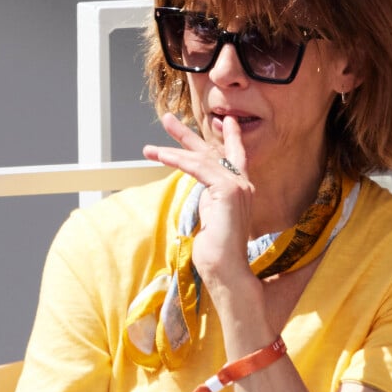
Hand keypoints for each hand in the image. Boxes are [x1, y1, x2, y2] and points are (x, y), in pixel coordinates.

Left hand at [143, 113, 254, 288]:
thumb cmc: (217, 254)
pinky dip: (177, 161)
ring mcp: (238, 186)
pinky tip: (161, 156)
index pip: (233, 158)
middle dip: (188, 135)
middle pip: (213, 151)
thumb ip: (210, 201)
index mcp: (240, 192)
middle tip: (167, 119)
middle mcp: (243, 185)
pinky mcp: (229, 190)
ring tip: (149, 149)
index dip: (227, 138)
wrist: (227, 271)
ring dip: (172, 150)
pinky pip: (198, 168)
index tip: (223, 122)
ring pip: (201, 158)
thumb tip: (200, 191)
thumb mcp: (211, 220)